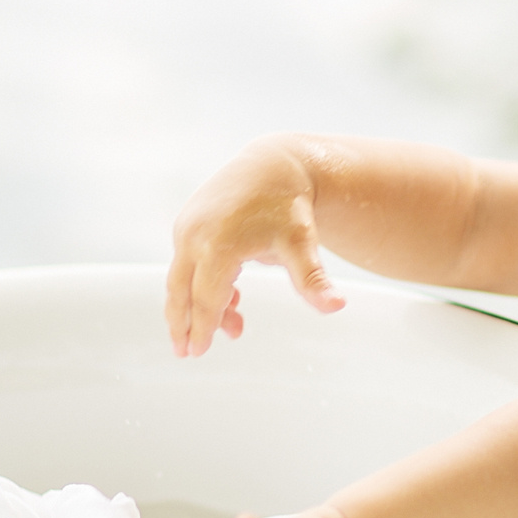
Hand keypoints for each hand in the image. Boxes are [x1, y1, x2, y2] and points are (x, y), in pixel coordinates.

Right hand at [166, 137, 345, 356]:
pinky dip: (199, 283)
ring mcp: (188, 228)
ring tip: (217, 331)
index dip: (202, 328)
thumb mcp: (302, 243)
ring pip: (182, 278)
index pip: (206, 299)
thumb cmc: (288, 206)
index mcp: (218, 247)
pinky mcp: (188, 222)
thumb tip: (337, 305)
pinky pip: (186, 261)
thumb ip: (313, 279)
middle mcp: (195, 236)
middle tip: (185, 352)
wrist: (274, 165)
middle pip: (181, 291)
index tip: (197, 352)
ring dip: (193, 306)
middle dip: (181, 324)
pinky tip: (228, 299)